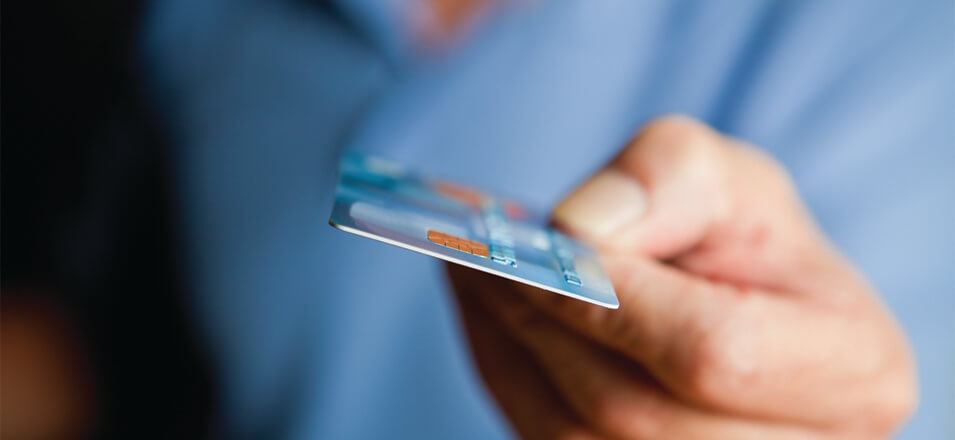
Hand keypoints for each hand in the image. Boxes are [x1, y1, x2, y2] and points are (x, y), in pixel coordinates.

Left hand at [450, 116, 915, 438]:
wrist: (737, 298)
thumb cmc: (741, 239)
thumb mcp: (728, 178)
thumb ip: (668, 176)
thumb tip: (578, 231)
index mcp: (850, 371)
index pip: (713, 352)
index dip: (618, 300)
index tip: (549, 243)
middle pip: (631, 411)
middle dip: (541, 320)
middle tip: (476, 249)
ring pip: (576, 437)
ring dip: (507, 346)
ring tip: (469, 269)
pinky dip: (505, 373)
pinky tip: (486, 312)